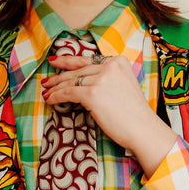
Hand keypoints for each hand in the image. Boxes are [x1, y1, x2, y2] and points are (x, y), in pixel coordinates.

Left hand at [43, 54, 177, 176]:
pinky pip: (68, 93)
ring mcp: (101, 79)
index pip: (87, 60)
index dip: (68, 61)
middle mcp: (109, 66)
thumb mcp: (123, 87)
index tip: (55, 61)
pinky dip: (57, 96)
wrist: (143, 129)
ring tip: (46, 92)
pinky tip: (50, 99)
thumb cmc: (134, 115)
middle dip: (59, 76)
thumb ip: (107, 80)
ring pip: (71, 81)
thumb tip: (84, 83)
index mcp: (118, 61)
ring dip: (55, 88)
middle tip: (46, 81)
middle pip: (77, 70)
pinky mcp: (92, 93)